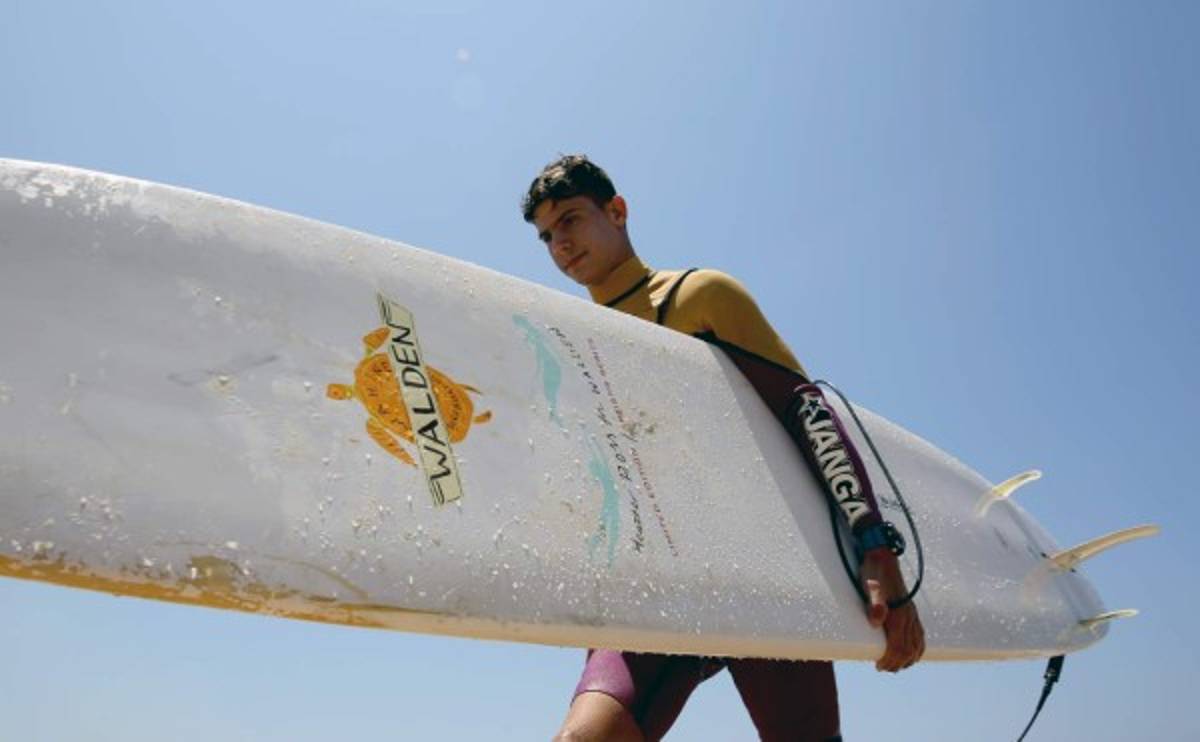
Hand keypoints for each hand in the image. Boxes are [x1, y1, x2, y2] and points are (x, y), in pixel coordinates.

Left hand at [860, 548, 924, 671]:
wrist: (883, 558)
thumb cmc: (873, 574)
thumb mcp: (869, 587)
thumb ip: (874, 604)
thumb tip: (877, 620)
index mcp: (899, 616)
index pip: (898, 648)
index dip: (889, 661)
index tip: (878, 666)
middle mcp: (909, 617)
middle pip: (909, 651)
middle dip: (897, 663)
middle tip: (883, 668)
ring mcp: (912, 615)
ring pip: (917, 645)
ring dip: (907, 659)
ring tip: (894, 665)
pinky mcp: (912, 611)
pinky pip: (920, 636)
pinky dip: (916, 649)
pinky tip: (909, 653)